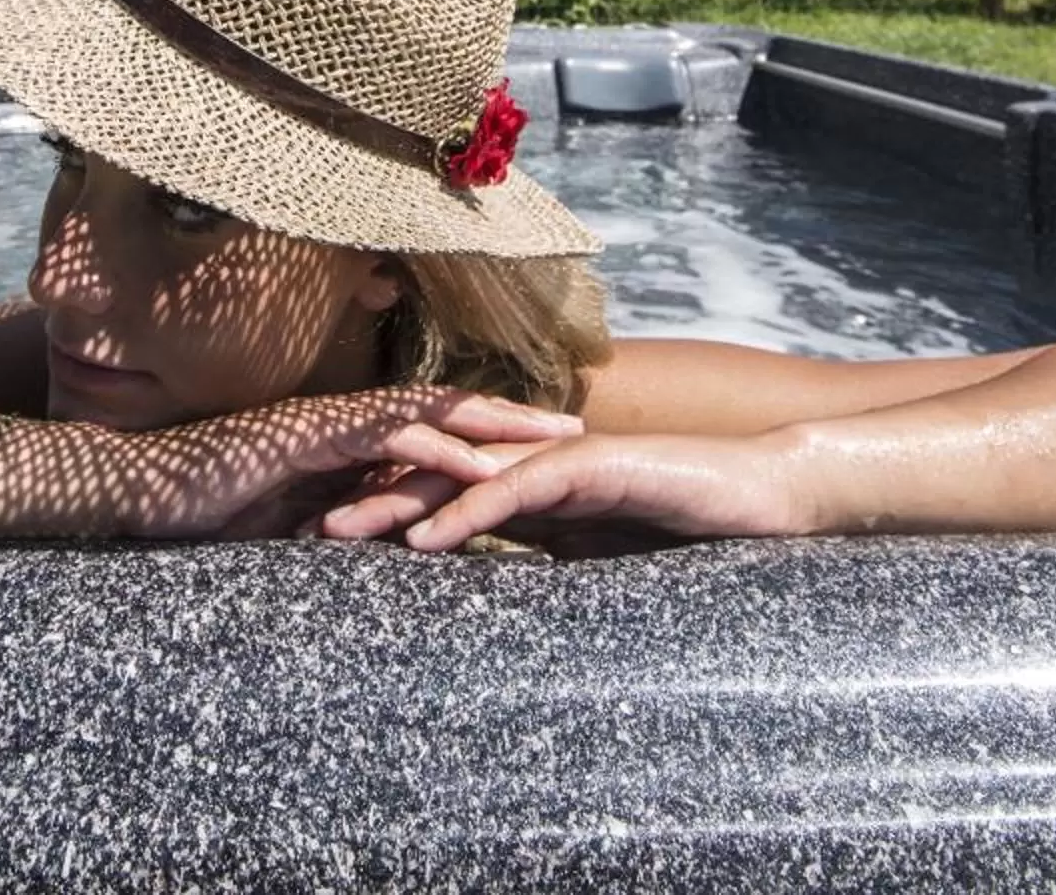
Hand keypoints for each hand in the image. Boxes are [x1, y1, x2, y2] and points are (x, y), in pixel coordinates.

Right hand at [0, 389, 581, 541]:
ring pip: (428, 411)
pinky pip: (382, 436)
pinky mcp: (305, 436)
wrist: (134, 492)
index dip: (485, 428)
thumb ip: (333, 523)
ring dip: (494, 422)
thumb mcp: (286, 524)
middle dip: (512, 414)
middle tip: (577, 421)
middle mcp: (342, 420)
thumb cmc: (200, 510)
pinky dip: (436, 446)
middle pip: (445, 407)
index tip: (540, 439)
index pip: (429, 424)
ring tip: (552, 434)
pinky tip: (479, 460)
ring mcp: (325, 422)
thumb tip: (382, 543)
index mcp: (341, 437)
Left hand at [321, 429, 822, 552]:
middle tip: (295, 528)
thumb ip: (545, 560)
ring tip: (336, 531)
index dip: (380, 507)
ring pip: (457, 475)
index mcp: (527, 481)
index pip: (438, 489)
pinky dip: (465, 515)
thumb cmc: (688, 524)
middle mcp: (529, 460)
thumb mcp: (597, 555)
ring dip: (393, 504)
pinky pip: (515, 493)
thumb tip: (497, 600)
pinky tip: (426, 540)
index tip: (321, 536)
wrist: (759, 494)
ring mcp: (554, 456)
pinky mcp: (586, 467)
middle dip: (361, 497)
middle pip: (428, 473)